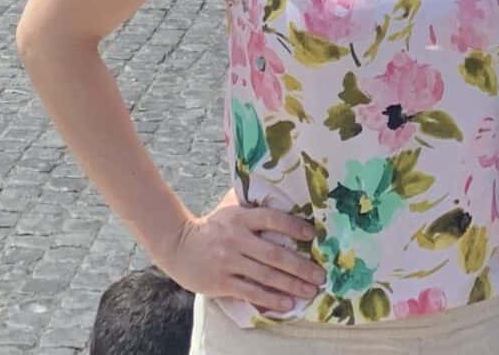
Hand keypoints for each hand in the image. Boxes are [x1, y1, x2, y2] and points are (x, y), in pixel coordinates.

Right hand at [158, 192, 317, 310]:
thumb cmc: (211, 227)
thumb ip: (252, 204)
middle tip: (320, 274)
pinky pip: (251, 292)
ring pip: (266, 275)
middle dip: (300, 265)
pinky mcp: (222, 282)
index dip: (293, 226)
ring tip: (310, 291)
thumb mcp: (230, 209)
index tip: (312, 235)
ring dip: (291, 285)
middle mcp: (236, 239)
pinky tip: (287, 304)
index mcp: (240, 217)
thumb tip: (281, 194)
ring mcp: (229, 262)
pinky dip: (270, 299)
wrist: (179, 246)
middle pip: (274, 253)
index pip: (271, 219)